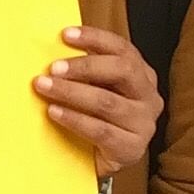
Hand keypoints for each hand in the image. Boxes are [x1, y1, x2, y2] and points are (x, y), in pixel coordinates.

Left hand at [36, 27, 162, 177]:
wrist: (103, 159)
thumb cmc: (97, 116)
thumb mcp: (95, 88)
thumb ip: (84, 70)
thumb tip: (51, 49)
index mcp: (142, 75)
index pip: (122, 48)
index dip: (95, 38)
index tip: (65, 34)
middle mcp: (148, 97)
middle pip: (122, 71)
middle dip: (84, 66)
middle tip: (53, 68)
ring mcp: (143, 124)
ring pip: (107, 102)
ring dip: (71, 92)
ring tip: (45, 87)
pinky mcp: (132, 148)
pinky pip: (101, 131)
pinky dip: (74, 119)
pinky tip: (54, 112)